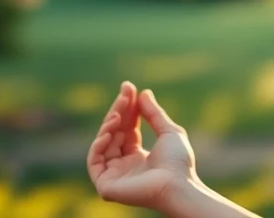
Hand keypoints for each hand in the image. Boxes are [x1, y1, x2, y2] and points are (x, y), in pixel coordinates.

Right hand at [87, 81, 198, 210]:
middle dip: (118, 111)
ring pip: (103, 144)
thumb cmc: (178, 162)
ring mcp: (114, 175)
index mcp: (138, 156)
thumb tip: (144, 93)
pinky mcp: (106, 185)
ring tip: (119, 113)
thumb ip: (154, 114)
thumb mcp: (169, 132)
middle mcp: (124, 165)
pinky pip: (94, 162)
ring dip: (109, 125)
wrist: (177, 184)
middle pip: (114, 133)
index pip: (126, 128)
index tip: (128, 87)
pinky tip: (109, 131)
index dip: (127, 108)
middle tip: (124, 94)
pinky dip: (98, 145)